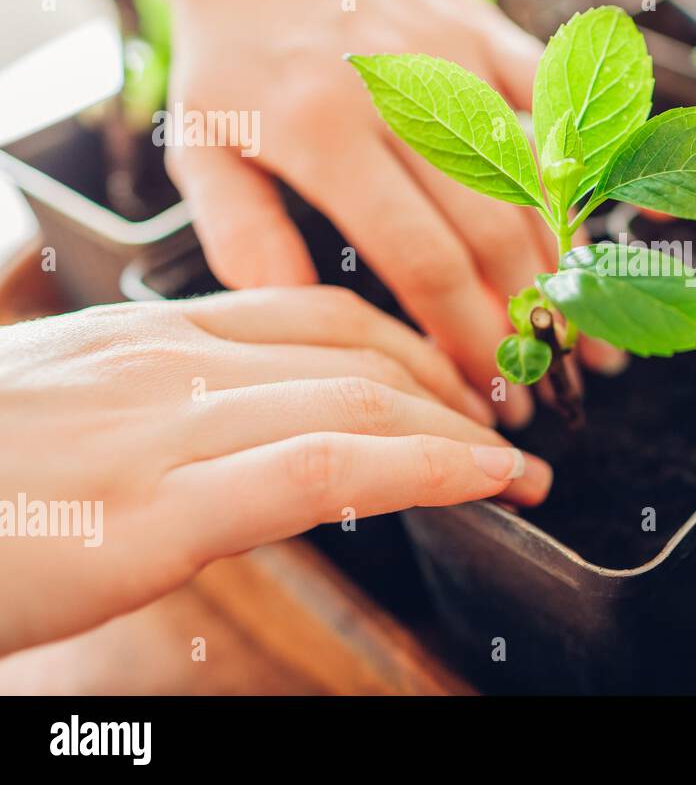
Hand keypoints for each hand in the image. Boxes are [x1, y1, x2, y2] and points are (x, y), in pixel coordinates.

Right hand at [0, 287, 550, 655]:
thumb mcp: (50, 405)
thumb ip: (137, 394)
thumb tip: (214, 415)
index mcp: (142, 337)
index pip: (314, 316)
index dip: (407, 346)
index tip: (457, 382)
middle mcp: (165, 363)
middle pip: (354, 352)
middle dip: (449, 388)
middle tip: (509, 426)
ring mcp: (163, 427)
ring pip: (357, 396)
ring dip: (459, 429)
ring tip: (517, 462)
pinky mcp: (156, 507)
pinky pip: (327, 464)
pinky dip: (424, 466)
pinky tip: (483, 479)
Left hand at [161, 0, 621, 426]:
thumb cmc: (229, 54)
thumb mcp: (201, 149)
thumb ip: (245, 240)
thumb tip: (306, 320)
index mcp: (327, 134)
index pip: (424, 262)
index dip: (470, 339)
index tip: (490, 395)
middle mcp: (405, 93)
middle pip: (495, 232)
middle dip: (530, 323)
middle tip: (545, 385)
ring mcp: (456, 57)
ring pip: (537, 179)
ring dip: (570, 268)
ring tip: (591, 338)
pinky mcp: (487, 31)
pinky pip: (561, 101)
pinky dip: (596, 164)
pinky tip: (625, 223)